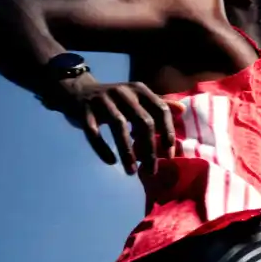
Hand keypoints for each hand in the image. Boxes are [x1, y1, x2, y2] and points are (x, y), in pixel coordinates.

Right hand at [43, 75, 175, 175]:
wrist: (78, 91)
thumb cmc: (113, 100)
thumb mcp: (136, 98)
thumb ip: (158, 103)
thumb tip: (182, 109)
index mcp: (139, 90)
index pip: (160, 110)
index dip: (167, 133)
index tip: (169, 155)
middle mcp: (123, 92)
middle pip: (143, 121)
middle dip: (149, 149)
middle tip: (151, 170)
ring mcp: (102, 101)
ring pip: (119, 127)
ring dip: (127, 152)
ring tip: (132, 172)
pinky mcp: (84, 111)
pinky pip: (94, 133)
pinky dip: (103, 149)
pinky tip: (111, 162)